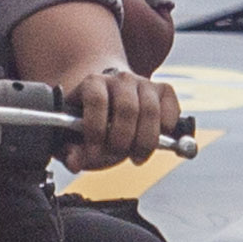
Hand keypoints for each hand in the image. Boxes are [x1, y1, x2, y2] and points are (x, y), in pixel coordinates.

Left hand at [59, 66, 180, 169]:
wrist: (110, 101)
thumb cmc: (91, 122)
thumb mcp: (74, 136)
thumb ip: (71, 150)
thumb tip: (74, 163)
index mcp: (92, 83)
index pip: (97, 101)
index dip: (96, 130)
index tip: (94, 155)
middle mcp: (120, 78)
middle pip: (127, 108)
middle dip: (122, 140)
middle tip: (117, 156)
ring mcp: (144, 82)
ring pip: (151, 111)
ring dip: (145, 141)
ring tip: (136, 157)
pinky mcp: (164, 90)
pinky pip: (171, 109)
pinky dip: (167, 128)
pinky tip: (156, 141)